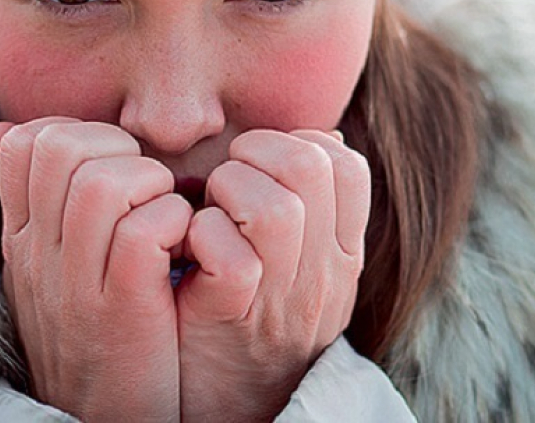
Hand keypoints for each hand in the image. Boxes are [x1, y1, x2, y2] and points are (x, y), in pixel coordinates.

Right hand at [0, 118, 191, 421]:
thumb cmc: (93, 334)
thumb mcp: (46, 267)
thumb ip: (38, 202)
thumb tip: (1, 129)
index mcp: (22, 238)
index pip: (26, 142)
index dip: (78, 132)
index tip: (113, 163)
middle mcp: (39, 253)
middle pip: (60, 146)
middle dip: (115, 147)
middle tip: (144, 185)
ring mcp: (75, 282)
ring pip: (103, 182)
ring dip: (151, 182)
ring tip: (165, 212)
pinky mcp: (122, 308)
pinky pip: (142, 230)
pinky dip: (173, 220)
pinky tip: (180, 244)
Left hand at [175, 129, 370, 421]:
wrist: (234, 405)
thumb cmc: (254, 313)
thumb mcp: (304, 264)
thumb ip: (313, 208)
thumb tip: (320, 138)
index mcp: (342, 252)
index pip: (345, 164)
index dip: (297, 144)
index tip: (262, 165)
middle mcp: (324, 273)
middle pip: (309, 167)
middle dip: (258, 152)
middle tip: (228, 178)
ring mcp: (283, 298)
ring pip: (275, 207)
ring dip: (228, 189)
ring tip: (209, 209)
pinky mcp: (235, 316)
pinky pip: (230, 254)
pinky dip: (201, 232)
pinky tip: (189, 244)